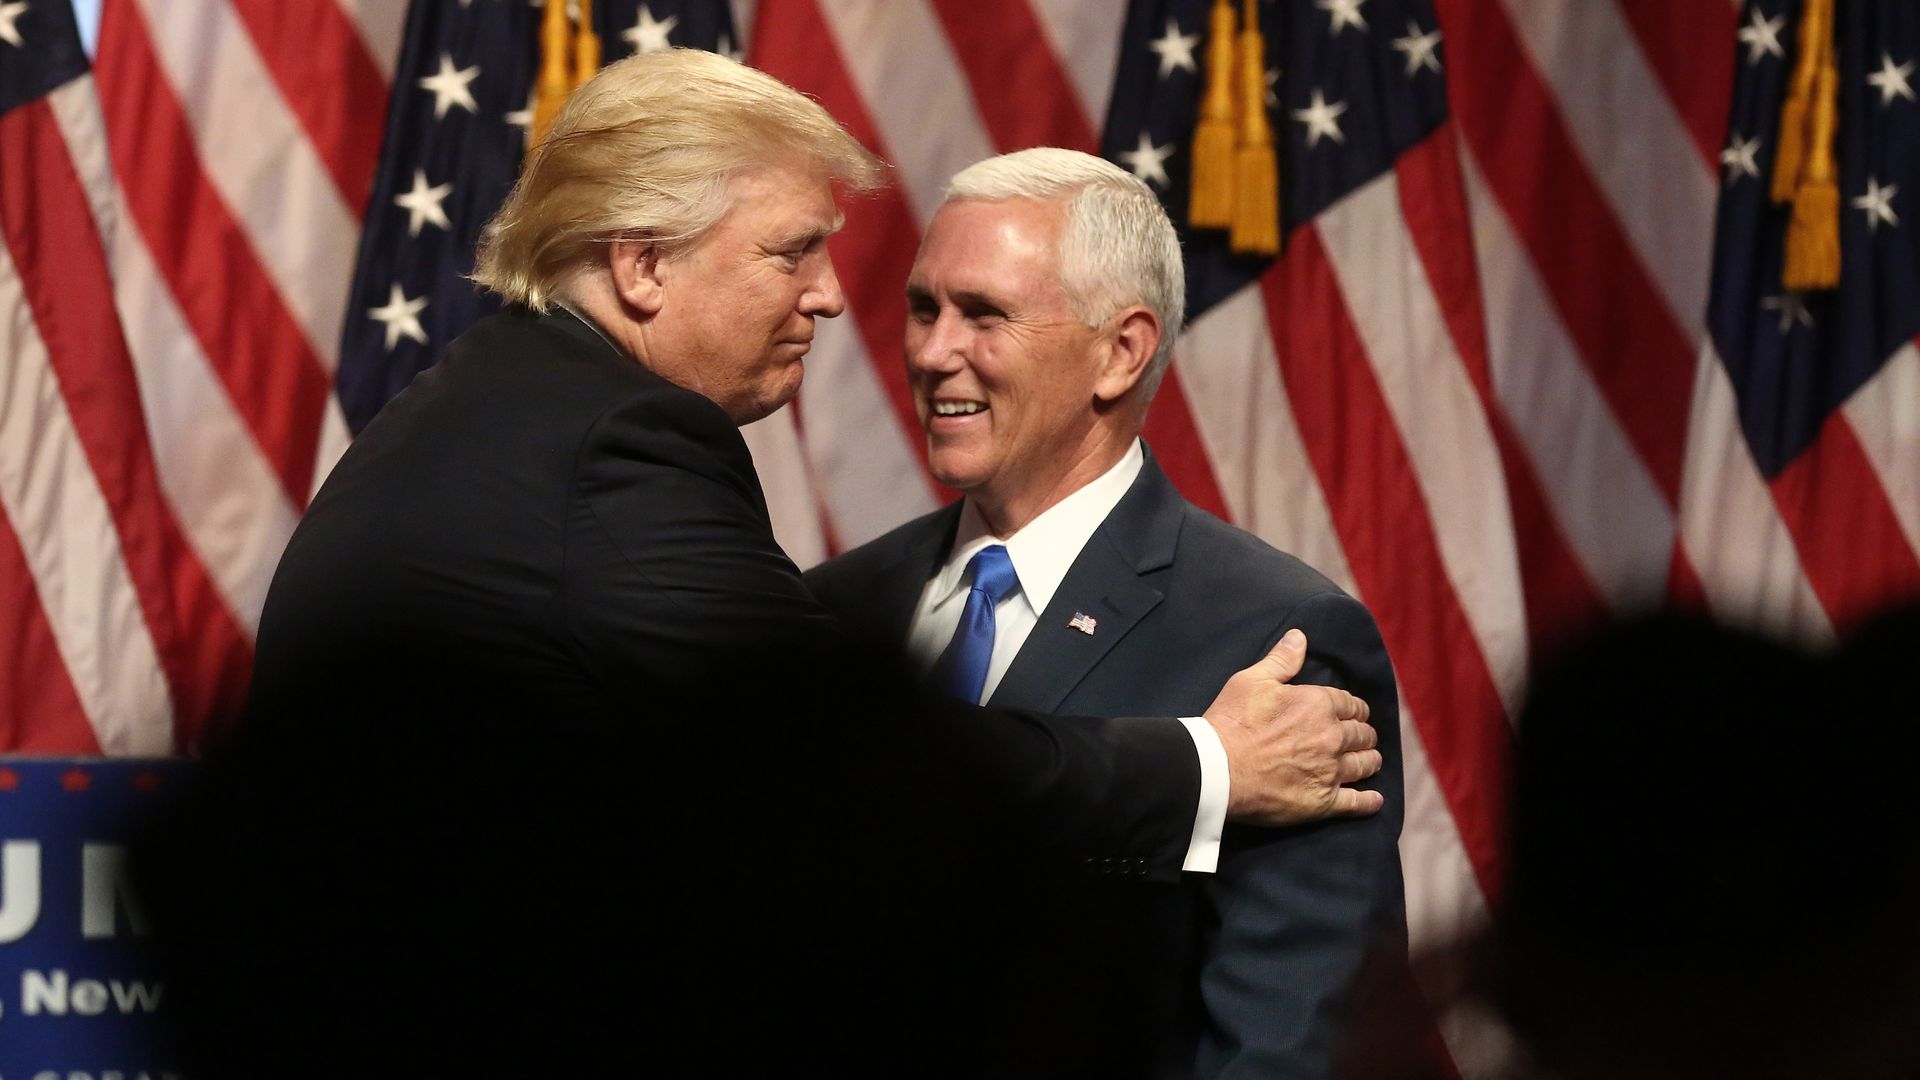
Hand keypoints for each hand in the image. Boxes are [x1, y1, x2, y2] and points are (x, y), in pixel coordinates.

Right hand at [1203, 629, 1382, 824]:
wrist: (1216, 770)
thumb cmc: (1230, 722)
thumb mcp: (1251, 681)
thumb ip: (1281, 660)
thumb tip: (1300, 636)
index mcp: (1317, 705)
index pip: (1350, 704)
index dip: (1355, 708)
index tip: (1356, 713)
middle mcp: (1331, 737)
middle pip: (1361, 734)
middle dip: (1364, 734)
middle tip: (1364, 738)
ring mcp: (1329, 771)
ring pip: (1363, 765)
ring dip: (1370, 761)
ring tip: (1371, 761)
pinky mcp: (1322, 801)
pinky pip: (1356, 803)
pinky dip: (1369, 802)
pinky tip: (1375, 800)